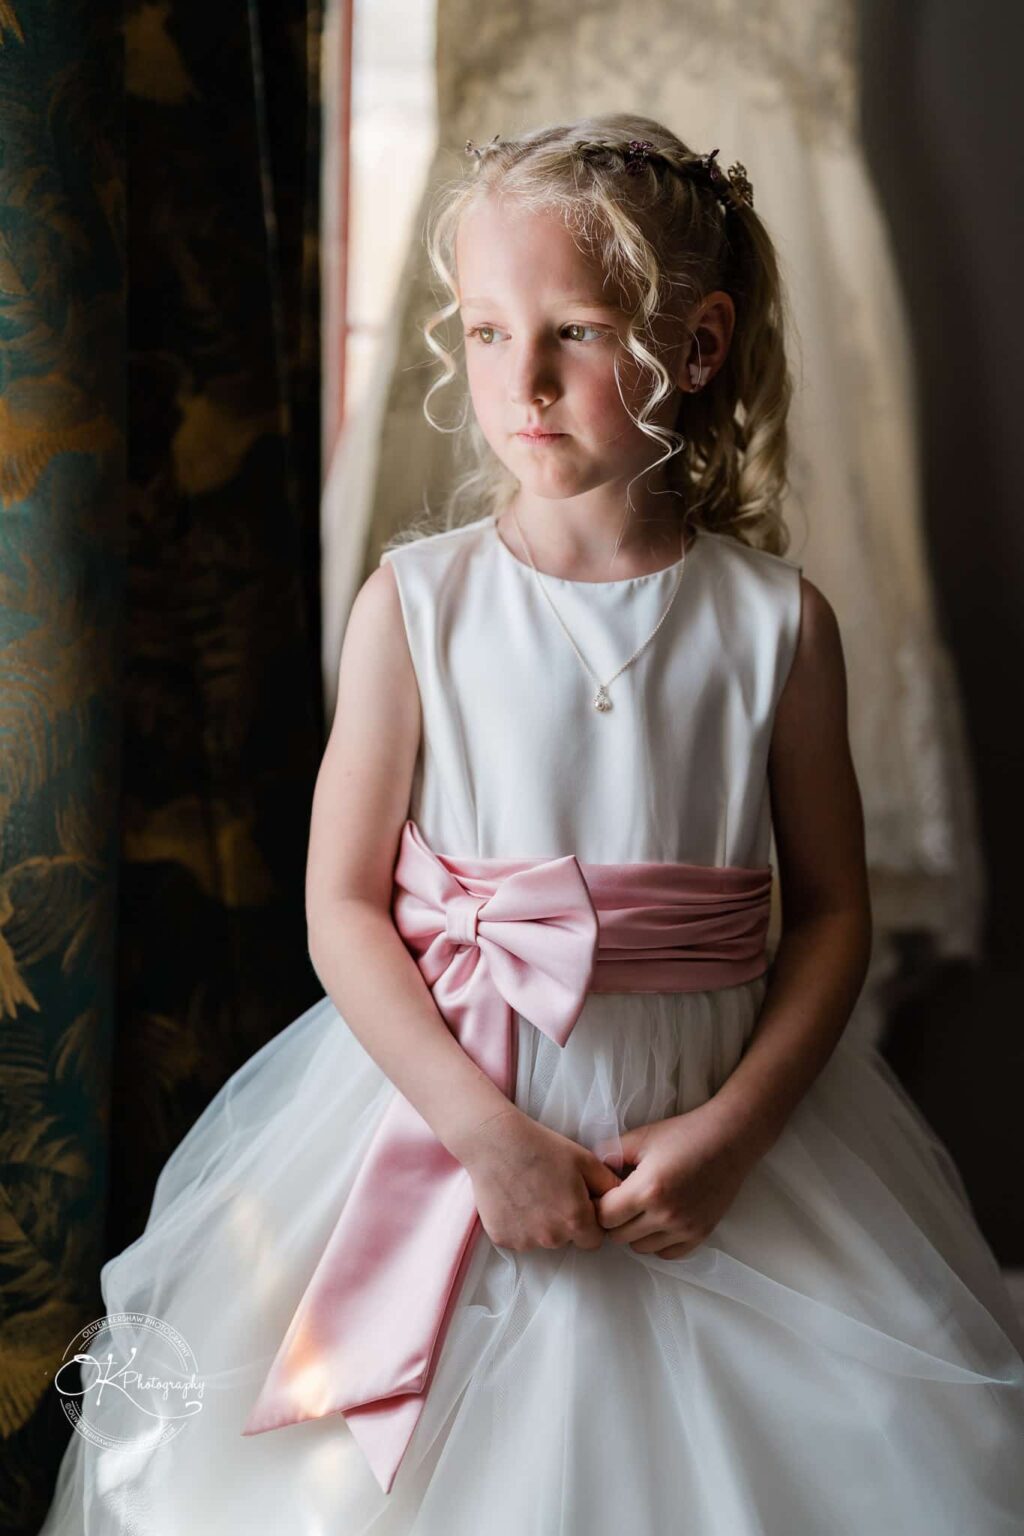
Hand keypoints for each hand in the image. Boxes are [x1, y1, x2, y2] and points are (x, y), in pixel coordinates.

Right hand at [455, 1105, 624, 1254]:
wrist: (495, 1141)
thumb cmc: (542, 1147)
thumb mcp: (584, 1160)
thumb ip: (609, 1184)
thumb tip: (623, 1198)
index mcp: (576, 1221)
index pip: (593, 1240)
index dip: (589, 1222)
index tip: (578, 1203)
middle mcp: (552, 1238)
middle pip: (567, 1240)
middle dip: (565, 1223)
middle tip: (552, 1192)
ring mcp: (525, 1241)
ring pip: (542, 1241)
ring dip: (541, 1225)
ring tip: (532, 1192)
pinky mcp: (503, 1239)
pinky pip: (519, 1238)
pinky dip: (519, 1225)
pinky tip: (515, 1198)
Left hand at [595, 1101, 756, 1259]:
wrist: (730, 1139)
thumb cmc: (684, 1134)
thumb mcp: (642, 1137)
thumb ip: (610, 1154)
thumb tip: (591, 1173)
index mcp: (647, 1189)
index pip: (604, 1217)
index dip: (598, 1205)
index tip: (604, 1194)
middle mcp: (666, 1215)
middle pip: (619, 1237)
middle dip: (614, 1220)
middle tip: (620, 1202)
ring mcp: (685, 1228)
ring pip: (641, 1248)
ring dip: (635, 1233)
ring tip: (641, 1209)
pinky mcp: (700, 1234)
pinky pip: (667, 1254)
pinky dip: (658, 1242)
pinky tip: (659, 1220)